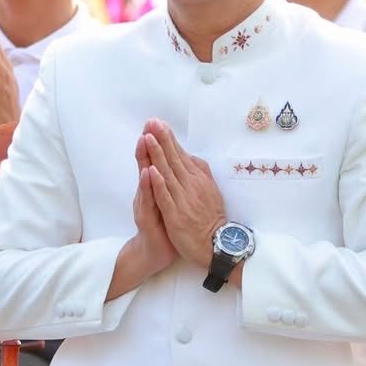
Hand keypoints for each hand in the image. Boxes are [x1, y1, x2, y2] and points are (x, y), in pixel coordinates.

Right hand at [129, 135, 177, 275]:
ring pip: (145, 178)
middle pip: (147, 164)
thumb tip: (175, 164)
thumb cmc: (164, 225)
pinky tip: (147, 173)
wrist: (156, 251)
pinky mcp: (146, 218)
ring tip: (145, 140)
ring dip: (144, 158)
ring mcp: (145, 204)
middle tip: (148, 125)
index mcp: (156, 187)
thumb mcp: (168, 201)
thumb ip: (169, 181)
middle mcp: (148, 193)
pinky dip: (147, 186)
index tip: (156, 123)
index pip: (154, 160)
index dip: (155, 142)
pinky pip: (147, 200)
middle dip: (148, 144)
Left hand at [142, 119, 225, 268]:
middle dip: (162, 139)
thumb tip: (192, 157)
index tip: (159, 123)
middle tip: (152, 122)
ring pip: (168, 173)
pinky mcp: (176, 214)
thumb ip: (201, 173)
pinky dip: (159, 183)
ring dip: (158, 155)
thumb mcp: (210, 190)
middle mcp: (191, 185)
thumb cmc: (211, 217)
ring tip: (149, 138)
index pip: (181, 154)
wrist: (216, 243)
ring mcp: (183, 199)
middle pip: (174, 158)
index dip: (169, 139)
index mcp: (198, 178)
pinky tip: (151, 170)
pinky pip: (166, 196)